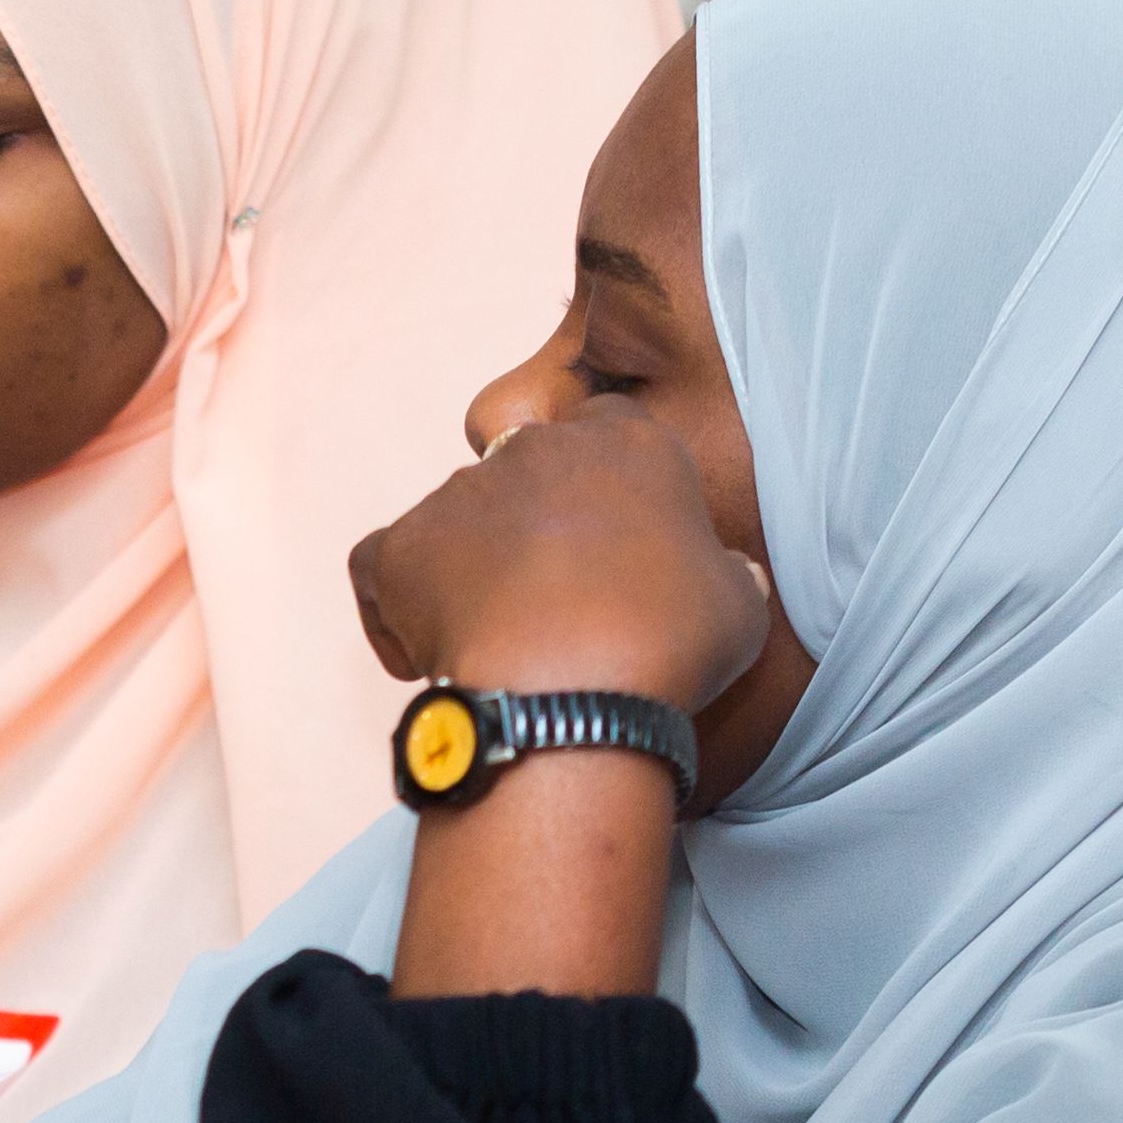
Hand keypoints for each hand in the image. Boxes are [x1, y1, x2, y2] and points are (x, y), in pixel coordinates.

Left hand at [349, 390, 770, 710]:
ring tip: (503, 648)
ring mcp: (459, 493)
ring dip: (474, 571)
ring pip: (459, 522)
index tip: (618, 552)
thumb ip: (728, 576)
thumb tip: (733, 577)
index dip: (611, 491)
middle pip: (529, 475)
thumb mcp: (739, 608)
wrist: (572, 689)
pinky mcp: (399, 546)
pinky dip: (397, 607)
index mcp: (628, 444)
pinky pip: (383, 566)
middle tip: (560, 609)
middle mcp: (536, 449)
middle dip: (538, 532)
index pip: (613, 433)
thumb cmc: (668, 647)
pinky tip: (427, 659)